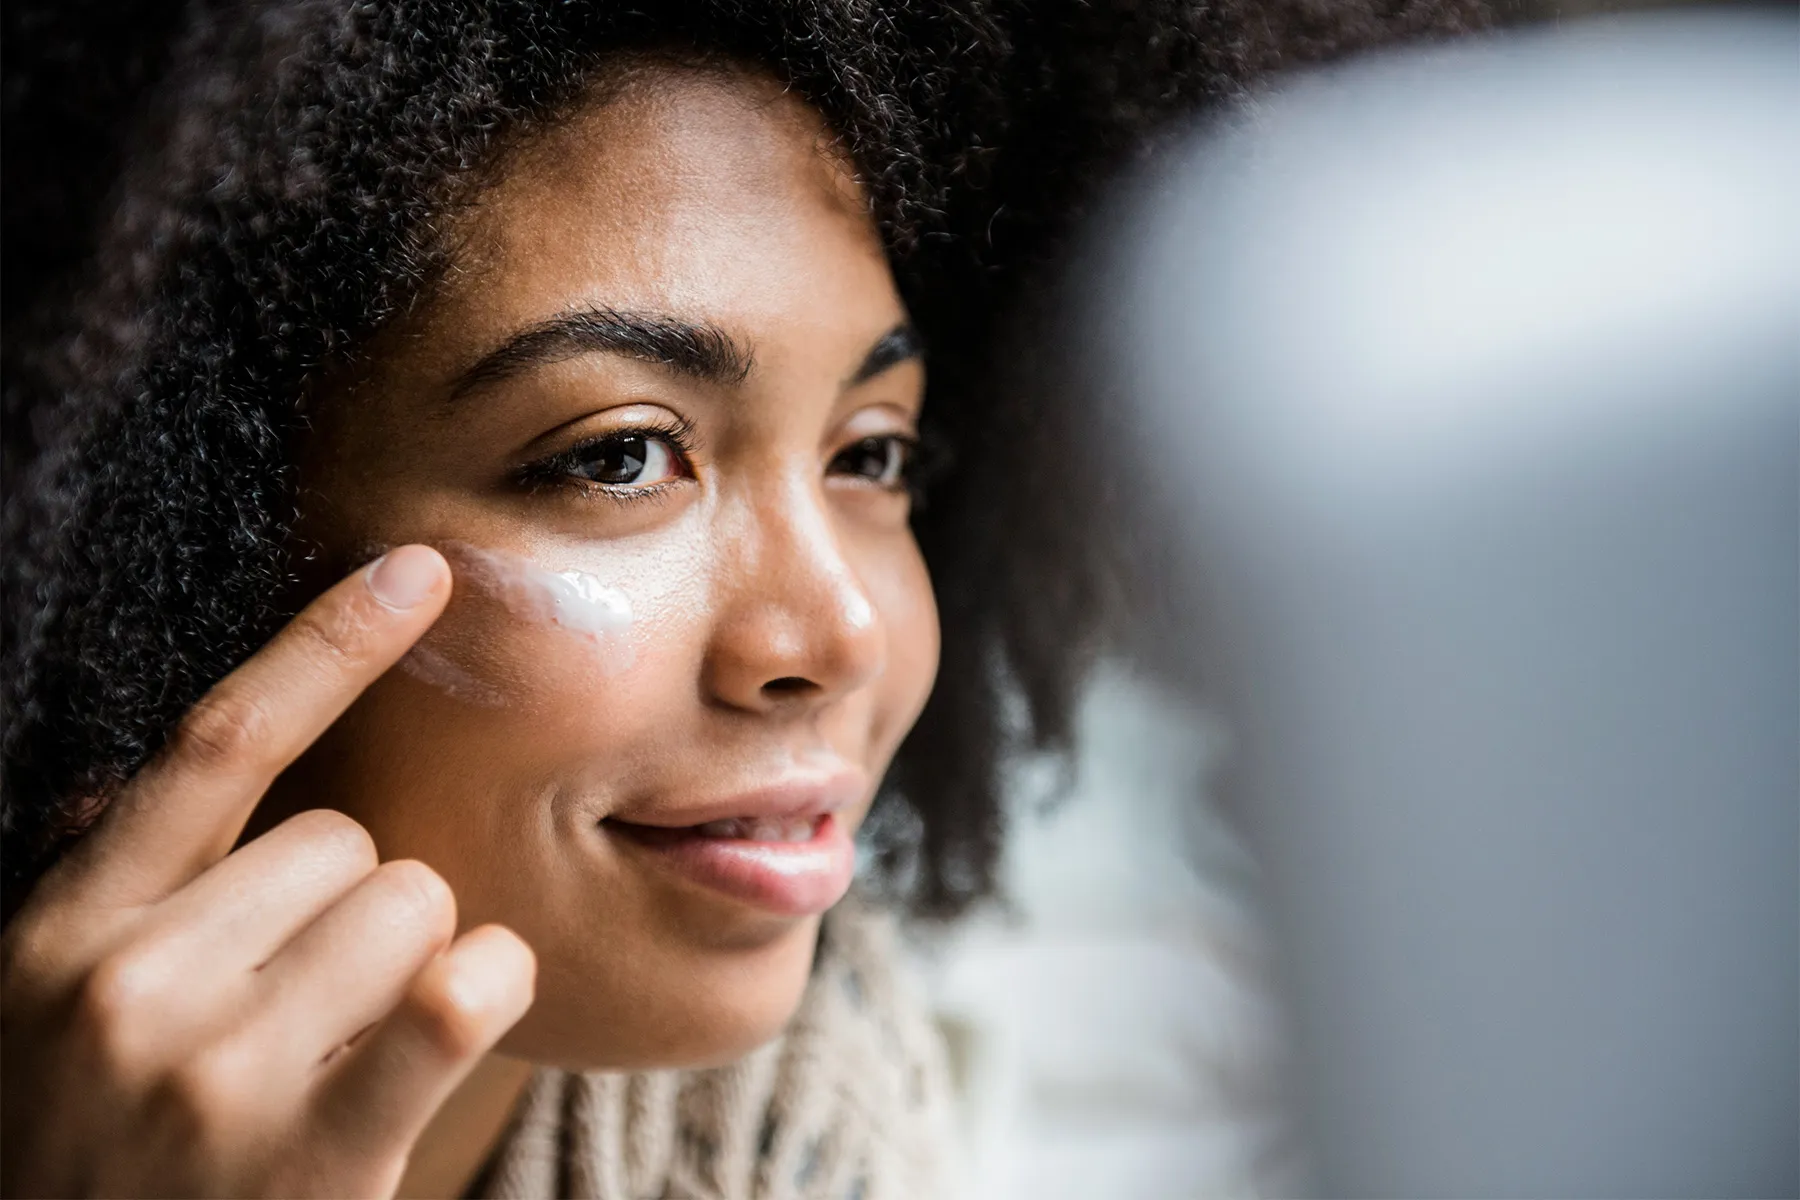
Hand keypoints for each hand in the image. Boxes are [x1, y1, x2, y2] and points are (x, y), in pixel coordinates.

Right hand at [1, 545, 535, 1197]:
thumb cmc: (103, 1156)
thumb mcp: (56, 1016)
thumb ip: (125, 892)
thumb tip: (193, 762)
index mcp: (64, 932)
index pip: (217, 744)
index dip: (327, 644)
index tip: (420, 572)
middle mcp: (122, 986)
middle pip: (349, 842)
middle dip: (355, 914)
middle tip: (301, 1020)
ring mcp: (212, 1075)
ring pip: (415, 908)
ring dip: (411, 968)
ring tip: (336, 1060)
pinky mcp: (307, 1158)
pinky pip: (458, 989)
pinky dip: (485, 990)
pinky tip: (446, 1029)